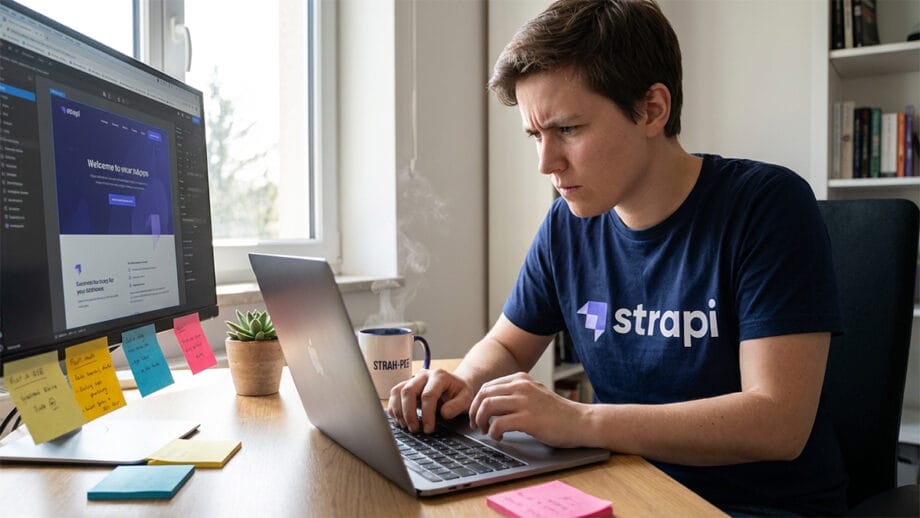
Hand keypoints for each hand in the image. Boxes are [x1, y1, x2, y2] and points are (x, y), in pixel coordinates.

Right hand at [387, 368, 473, 433]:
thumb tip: (444, 413)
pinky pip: (394, 394)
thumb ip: (457, 406)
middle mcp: (424, 375)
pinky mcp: (407, 386)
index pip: (428, 394)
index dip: (427, 414)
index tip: (429, 428)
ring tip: (406, 426)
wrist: (455, 385)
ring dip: (399, 411)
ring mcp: (413, 379)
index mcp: (439, 376)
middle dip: (409, 413)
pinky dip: (394, 408)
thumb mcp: (466, 399)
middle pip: (408, 391)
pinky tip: (400, 420)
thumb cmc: (460, 392)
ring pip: (398, 391)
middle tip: (414, 429)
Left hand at [469, 372, 585, 446]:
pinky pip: (498, 424)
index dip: (477, 402)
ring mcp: (524, 402)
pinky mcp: (527, 419)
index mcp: (521, 379)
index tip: (477, 414)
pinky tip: (500, 438)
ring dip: (481, 421)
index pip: (487, 386)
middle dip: (474, 411)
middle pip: (483, 394)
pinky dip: (493, 433)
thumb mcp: (535, 393)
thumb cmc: (558, 413)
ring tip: (486, 431)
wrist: (581, 422)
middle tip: (476, 424)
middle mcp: (521, 386)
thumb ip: (516, 393)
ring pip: (487, 407)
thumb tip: (492, 403)